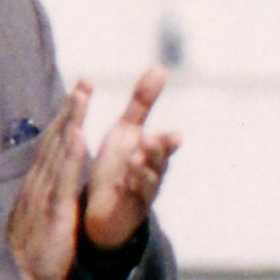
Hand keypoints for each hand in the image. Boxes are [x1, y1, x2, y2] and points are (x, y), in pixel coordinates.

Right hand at [5, 84, 90, 279]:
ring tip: (84, 95)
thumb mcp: (35, 225)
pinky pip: (63, 178)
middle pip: (55, 140)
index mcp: (36, 189)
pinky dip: (71, 154)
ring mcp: (43, 196)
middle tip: (85, 81)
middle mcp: (37, 186)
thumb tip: (47, 193)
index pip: (52, 149)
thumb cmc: (28, 259)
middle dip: (71, 109)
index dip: (65, 122)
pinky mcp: (53, 212)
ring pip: (59, 151)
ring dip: (72, 121)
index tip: (77, 99)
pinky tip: (80, 134)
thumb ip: (41, 204)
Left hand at [80, 66, 178, 251]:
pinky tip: (124, 182)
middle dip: (158, 154)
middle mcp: (152, 173)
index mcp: (151, 153)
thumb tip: (161, 68)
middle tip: (152, 142)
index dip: (167, 141)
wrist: (105, 207)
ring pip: (148, 183)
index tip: (175, 135)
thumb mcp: (127, 130)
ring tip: (136, 159)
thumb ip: (143, 102)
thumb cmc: (118, 165)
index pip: (163, 145)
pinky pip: (132, 201)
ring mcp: (143, 193)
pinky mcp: (129, 210)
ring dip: (142, 171)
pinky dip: (128, 190)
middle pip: (160, 163)